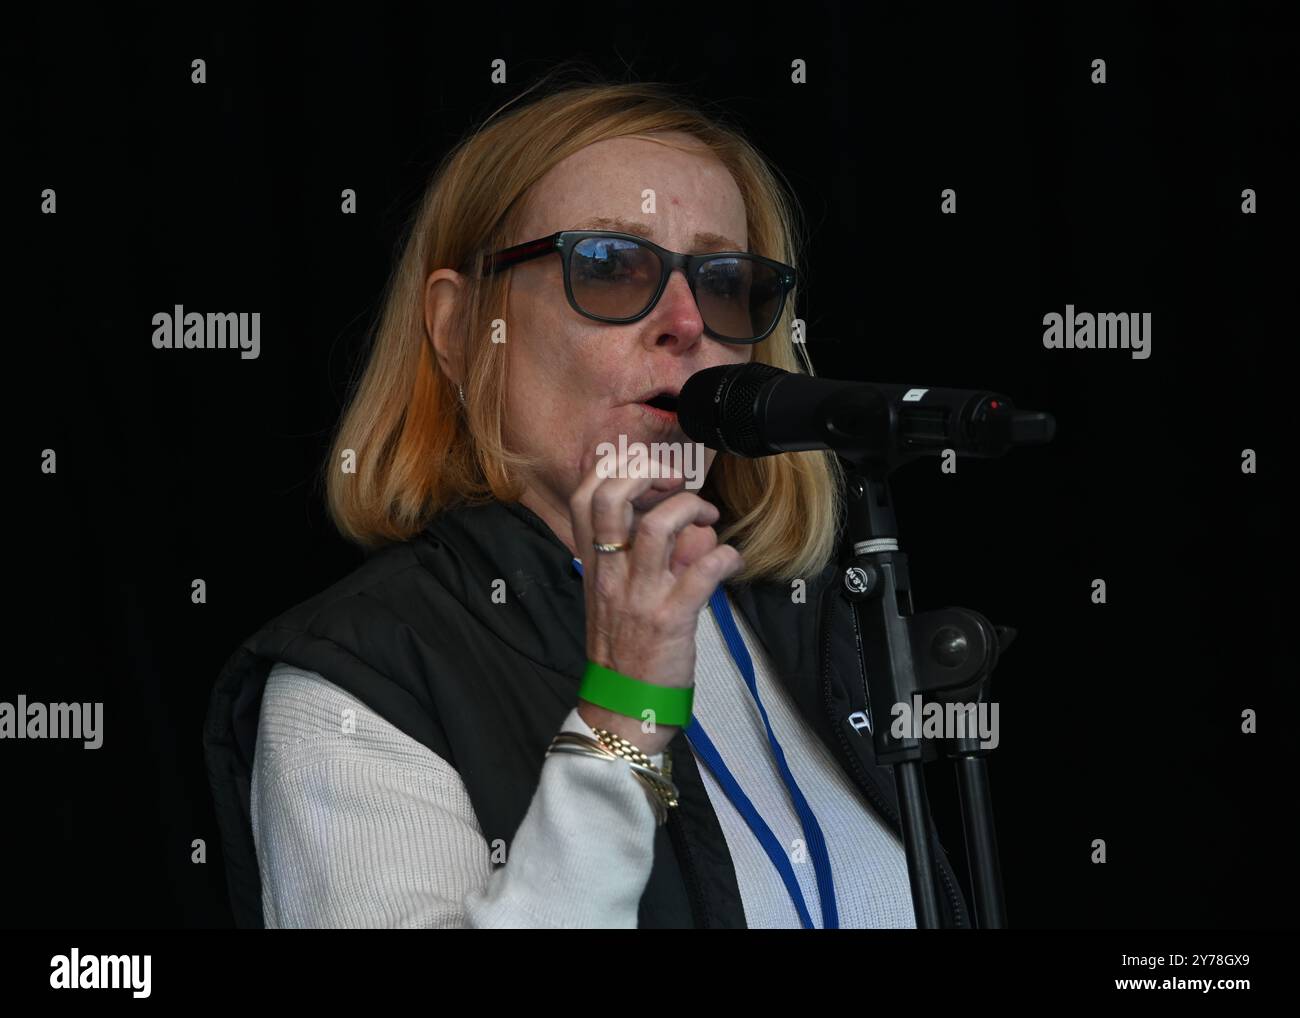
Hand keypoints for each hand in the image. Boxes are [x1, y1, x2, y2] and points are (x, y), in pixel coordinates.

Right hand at [569, 447, 743, 754]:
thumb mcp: (619, 598)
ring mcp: (639, 595)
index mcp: (595, 566)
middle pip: (611, 499)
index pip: (585, 498)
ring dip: (691, 509)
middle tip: (677, 485)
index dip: (614, 470)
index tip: (647, 472)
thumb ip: (648, 558)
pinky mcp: (672, 618)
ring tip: (708, 518)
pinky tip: (731, 559)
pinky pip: (702, 571)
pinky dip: (725, 555)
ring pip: (657, 526)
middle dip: (648, 475)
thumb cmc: (625, 651)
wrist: (624, 709)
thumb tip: (692, 528)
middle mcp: (611, 574)